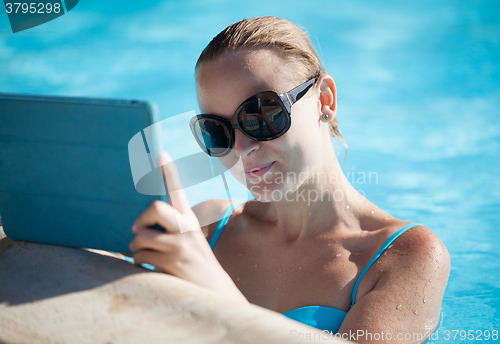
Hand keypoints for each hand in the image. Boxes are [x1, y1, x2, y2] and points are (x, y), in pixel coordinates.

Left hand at [129, 152, 247, 301]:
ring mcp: (179, 245)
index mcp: (189, 220)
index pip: (178, 191)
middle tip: (137, 230)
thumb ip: (168, 231)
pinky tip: (151, 270)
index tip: (161, 152)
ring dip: (136, 248)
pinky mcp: (172, 261)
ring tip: (146, 256)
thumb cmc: (195, 264)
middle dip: (140, 219)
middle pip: (154, 207)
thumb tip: (135, 231)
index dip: (169, 172)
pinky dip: (139, 264)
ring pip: (141, 237)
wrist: (215, 290)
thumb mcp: (188, 242)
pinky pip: (140, 257)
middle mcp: (185, 228)